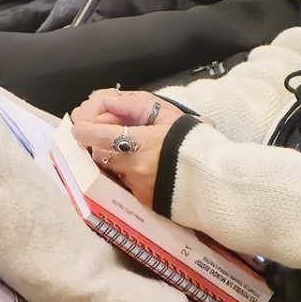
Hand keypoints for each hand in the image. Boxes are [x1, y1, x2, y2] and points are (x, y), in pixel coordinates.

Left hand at [69, 95, 183, 206]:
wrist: (217, 179)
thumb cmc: (193, 141)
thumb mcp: (167, 113)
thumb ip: (133, 105)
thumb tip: (105, 100)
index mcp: (136, 141)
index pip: (90, 134)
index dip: (83, 126)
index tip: (85, 123)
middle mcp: (131, 167)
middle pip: (97, 152)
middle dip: (100, 142)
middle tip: (113, 132)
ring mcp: (135, 187)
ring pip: (110, 169)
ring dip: (114, 158)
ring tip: (132, 149)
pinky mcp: (142, 201)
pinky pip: (125, 184)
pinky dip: (128, 174)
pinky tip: (145, 167)